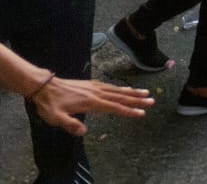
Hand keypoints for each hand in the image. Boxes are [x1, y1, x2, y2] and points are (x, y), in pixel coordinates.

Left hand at [26, 75, 153, 135]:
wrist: (44, 86)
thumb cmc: (50, 104)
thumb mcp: (56, 118)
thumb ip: (70, 125)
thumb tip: (84, 132)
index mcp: (91, 102)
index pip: (115, 107)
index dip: (129, 111)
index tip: (142, 113)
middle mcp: (96, 93)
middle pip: (121, 97)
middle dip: (137, 99)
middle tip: (152, 100)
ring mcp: (95, 87)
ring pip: (117, 90)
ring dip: (132, 92)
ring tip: (144, 93)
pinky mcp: (91, 85)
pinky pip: (111, 87)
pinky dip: (121, 88)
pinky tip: (125, 89)